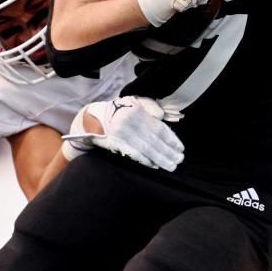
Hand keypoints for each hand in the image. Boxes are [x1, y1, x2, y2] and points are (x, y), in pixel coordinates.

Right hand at [61, 96, 183, 170]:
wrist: (91, 119)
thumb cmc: (116, 112)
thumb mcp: (132, 104)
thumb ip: (149, 108)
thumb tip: (162, 117)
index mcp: (138, 112)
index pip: (159, 128)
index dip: (171, 139)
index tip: (180, 149)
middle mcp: (131, 122)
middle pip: (155, 140)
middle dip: (169, 151)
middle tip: (179, 160)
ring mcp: (123, 134)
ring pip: (147, 149)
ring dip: (160, 159)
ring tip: (171, 166)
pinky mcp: (116, 144)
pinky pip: (134, 154)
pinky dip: (145, 160)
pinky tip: (155, 165)